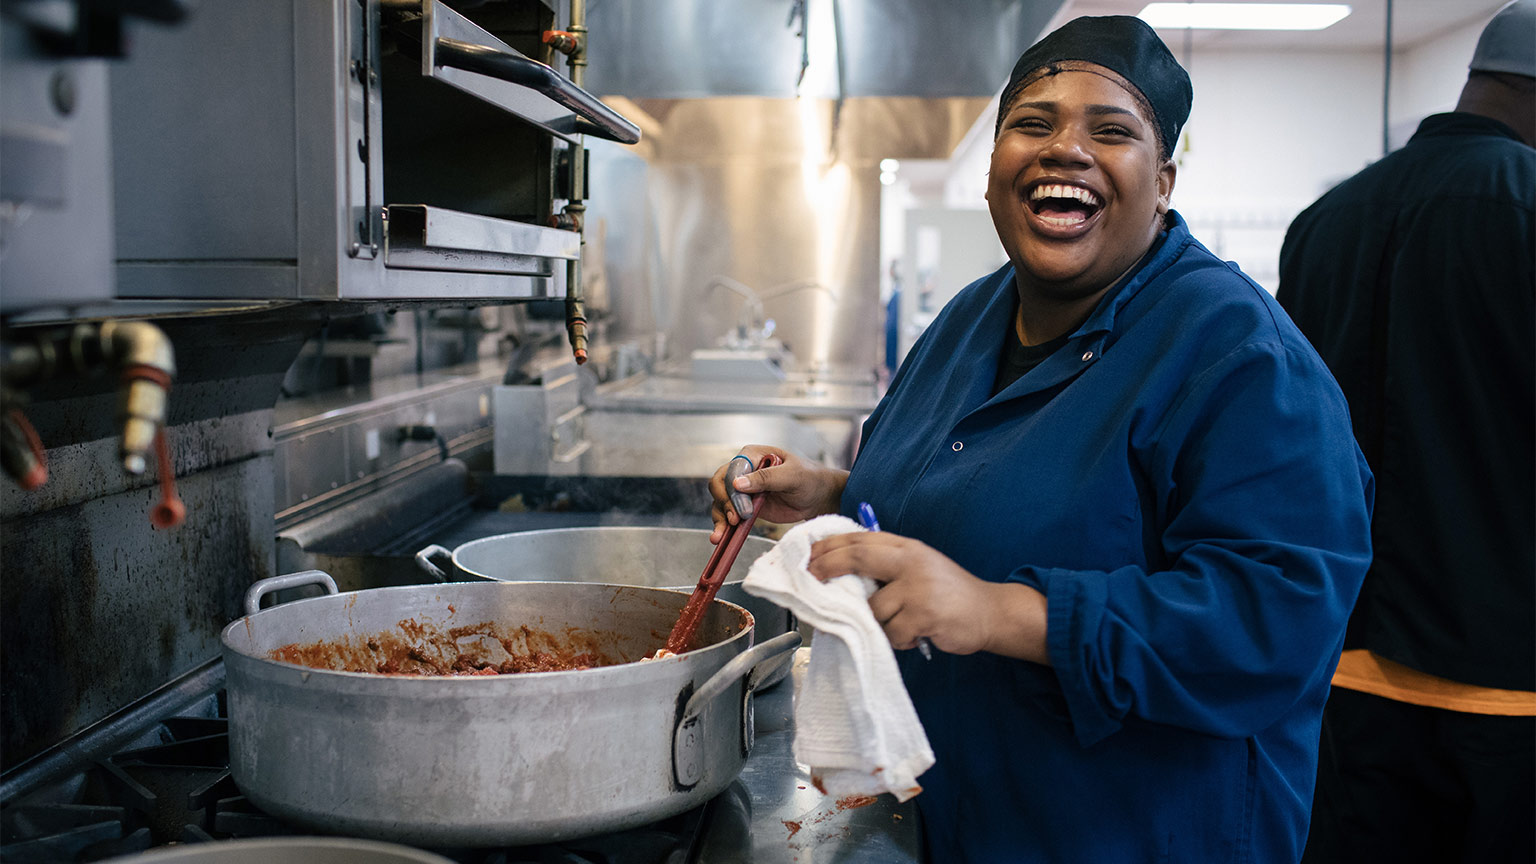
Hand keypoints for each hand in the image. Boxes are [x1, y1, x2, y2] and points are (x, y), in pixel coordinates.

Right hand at [708, 445, 847, 543]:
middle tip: (735, 520)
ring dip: (719, 517)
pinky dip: (723, 525)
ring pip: (720, 501)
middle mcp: (744, 470)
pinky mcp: (745, 506)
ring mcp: (743, 490)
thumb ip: (766, 478)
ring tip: (720, 535)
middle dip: (724, 503)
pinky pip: (728, 514)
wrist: (818, 497)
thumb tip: (738, 483)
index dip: (731, 489)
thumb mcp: (792, 475)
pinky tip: (721, 536)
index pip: (732, 470)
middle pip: (720, 484)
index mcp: (752, 455)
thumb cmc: (809, 479)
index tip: (741, 508)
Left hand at [807, 531, 1048, 662]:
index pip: (860, 538)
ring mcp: (918, 587)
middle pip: (857, 558)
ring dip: (878, 623)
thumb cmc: (948, 592)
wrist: (990, 612)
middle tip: (811, 579)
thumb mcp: (918, 566)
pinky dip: (898, 639)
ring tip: (899, 624)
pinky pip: (892, 633)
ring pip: (873, 608)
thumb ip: (886, 565)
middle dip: (829, 567)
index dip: (830, 546)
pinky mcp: (924, 614)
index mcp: (907, 547)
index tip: (808, 556)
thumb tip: (839, 573)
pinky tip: (915, 635)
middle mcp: (911, 561)